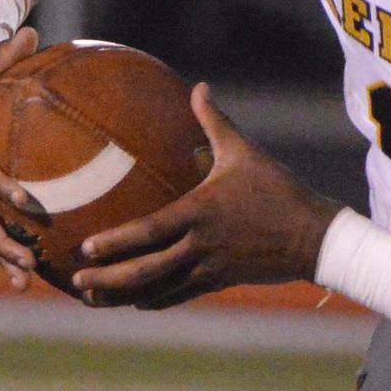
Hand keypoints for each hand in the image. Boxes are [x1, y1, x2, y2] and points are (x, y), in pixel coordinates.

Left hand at [72, 87, 338, 309]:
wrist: (314, 237)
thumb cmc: (278, 190)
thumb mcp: (244, 152)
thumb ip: (214, 121)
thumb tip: (198, 86)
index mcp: (200, 213)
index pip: (150, 231)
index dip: (116, 242)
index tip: (86, 248)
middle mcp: (199, 246)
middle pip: (146, 270)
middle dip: (108, 279)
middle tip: (76, 283)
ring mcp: (208, 269)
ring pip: (157, 290)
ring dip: (122, 296)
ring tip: (92, 299)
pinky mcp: (218, 282)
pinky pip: (178, 296)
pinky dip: (153, 301)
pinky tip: (133, 305)